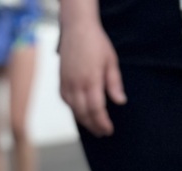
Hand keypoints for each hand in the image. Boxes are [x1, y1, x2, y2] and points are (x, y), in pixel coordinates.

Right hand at [59, 19, 124, 136]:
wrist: (77, 27)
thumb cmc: (95, 42)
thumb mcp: (111, 61)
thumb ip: (114, 83)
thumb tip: (120, 101)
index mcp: (91, 80)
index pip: (96, 110)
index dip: (102, 123)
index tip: (109, 129)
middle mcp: (76, 84)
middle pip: (84, 114)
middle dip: (94, 126)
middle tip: (103, 132)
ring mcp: (66, 84)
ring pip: (74, 111)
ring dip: (84, 122)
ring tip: (94, 126)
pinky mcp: (61, 82)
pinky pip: (67, 103)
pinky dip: (74, 111)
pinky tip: (82, 114)